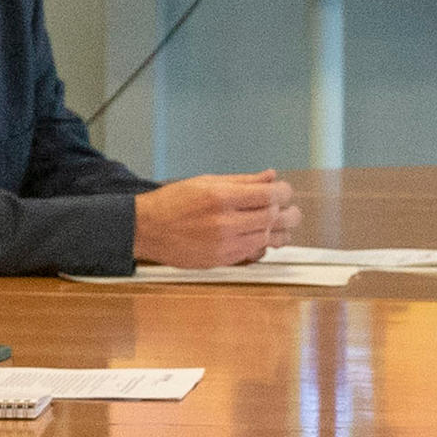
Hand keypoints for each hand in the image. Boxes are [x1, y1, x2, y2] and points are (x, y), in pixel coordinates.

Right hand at [133, 171, 301, 268]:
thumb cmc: (173, 203)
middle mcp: (224, 223)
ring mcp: (223, 245)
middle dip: (287, 212)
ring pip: (266, 239)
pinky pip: (252, 253)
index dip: (284, 192)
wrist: (147, 229)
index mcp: (220, 198)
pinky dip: (261, 244)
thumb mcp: (206, 182)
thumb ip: (242, 181)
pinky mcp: (221, 261)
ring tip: (279, 224)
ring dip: (277, 231)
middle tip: (289, 209)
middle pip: (272, 218)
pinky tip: (260, 236)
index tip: (284, 191)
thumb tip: (270, 176)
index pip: (268, 196)